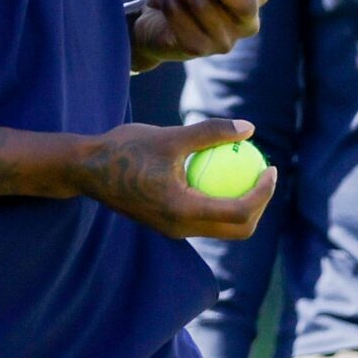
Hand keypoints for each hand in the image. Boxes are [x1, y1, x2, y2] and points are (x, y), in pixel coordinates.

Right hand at [76, 118, 279, 238]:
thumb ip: (211, 132)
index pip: (239, 212)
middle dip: (259, 206)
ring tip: (250, 173)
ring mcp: (173, 229)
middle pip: (237, 229)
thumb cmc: (125, 149)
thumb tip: (249, 128)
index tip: (271, 169)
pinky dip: (221, 202)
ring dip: (242, 206)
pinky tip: (224, 174)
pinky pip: (205, 218)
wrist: (86, 170)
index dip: (263, 194)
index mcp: (182, 211)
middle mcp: (180, 228)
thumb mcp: (171, 135)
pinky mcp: (168, 223)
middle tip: (266, 174)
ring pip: (222, 227)